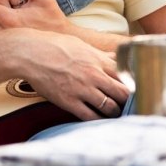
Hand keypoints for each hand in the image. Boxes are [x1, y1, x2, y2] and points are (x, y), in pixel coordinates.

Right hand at [13, 30, 129, 119]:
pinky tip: (99, 121)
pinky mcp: (69, 101)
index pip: (127, 76)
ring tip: (115, 114)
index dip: (134, 85)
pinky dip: (98, 121)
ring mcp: (82, 89)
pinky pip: (90, 116)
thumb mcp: (81, 45)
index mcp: (98, 60)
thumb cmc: (54, 45)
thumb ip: (101, 54)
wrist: (29, 53)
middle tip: (130, 106)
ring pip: (110, 107)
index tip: (136, 90)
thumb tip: (116, 56)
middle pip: (123, 93)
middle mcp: (94, 75)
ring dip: (115, 113)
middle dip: (128, 101)